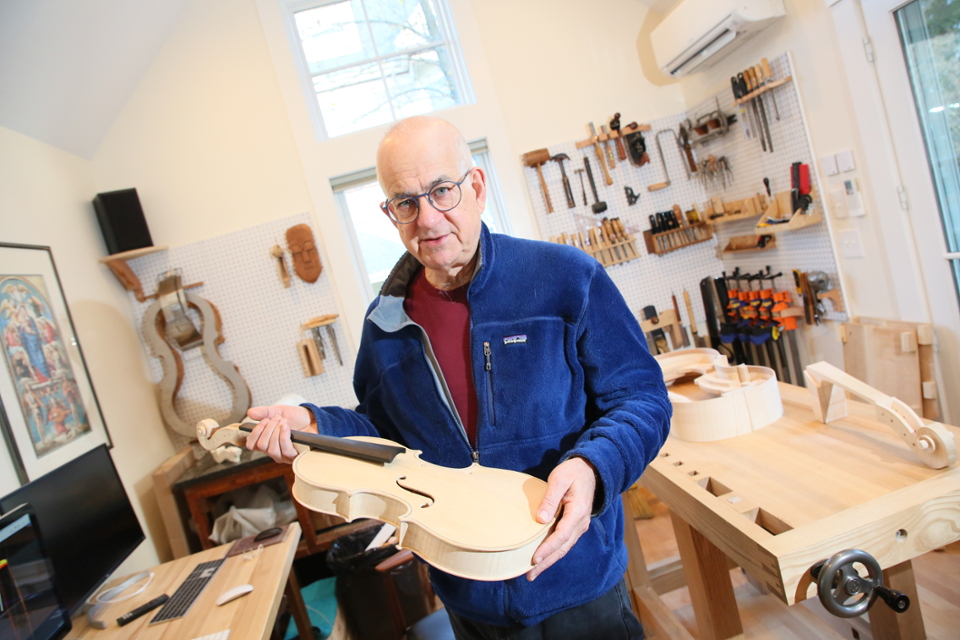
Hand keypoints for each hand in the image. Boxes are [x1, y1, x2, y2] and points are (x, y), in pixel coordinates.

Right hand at [245, 405, 315, 463]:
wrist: (313, 419)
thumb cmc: (296, 418)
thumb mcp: (278, 411)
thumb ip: (264, 412)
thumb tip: (250, 413)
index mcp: (266, 441)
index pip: (251, 445)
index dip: (255, 433)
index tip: (264, 420)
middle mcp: (273, 451)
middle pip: (262, 445)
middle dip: (268, 429)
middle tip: (277, 418)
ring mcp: (283, 455)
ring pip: (272, 449)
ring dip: (276, 432)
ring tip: (284, 422)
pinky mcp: (295, 456)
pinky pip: (285, 450)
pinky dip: (284, 436)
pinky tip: (287, 427)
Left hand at [526, 457, 596, 580]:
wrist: (589, 470)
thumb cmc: (572, 473)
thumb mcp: (559, 479)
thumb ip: (550, 498)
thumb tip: (540, 519)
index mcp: (578, 511)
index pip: (562, 535)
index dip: (548, 548)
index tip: (534, 559)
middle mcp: (581, 523)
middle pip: (562, 547)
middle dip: (546, 562)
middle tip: (529, 575)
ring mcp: (579, 526)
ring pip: (563, 548)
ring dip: (549, 561)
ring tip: (532, 573)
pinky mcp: (574, 526)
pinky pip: (564, 543)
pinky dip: (553, 553)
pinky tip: (542, 559)